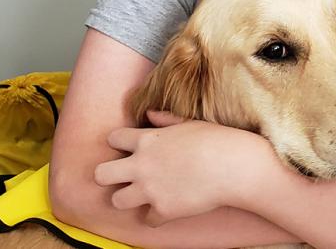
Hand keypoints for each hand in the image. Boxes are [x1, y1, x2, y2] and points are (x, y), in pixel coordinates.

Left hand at [94, 111, 274, 226]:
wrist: (234, 167)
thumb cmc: (217, 140)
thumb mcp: (190, 123)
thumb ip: (165, 120)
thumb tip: (150, 115)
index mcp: (147, 139)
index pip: (113, 138)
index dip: (119, 143)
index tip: (129, 149)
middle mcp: (141, 165)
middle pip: (101, 174)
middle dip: (108, 175)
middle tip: (123, 177)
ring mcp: (150, 189)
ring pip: (117, 201)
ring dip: (129, 199)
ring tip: (144, 196)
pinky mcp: (163, 210)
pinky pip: (147, 220)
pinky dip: (156, 216)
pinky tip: (168, 208)